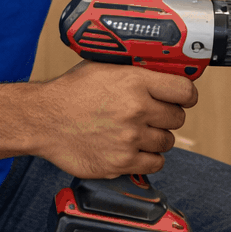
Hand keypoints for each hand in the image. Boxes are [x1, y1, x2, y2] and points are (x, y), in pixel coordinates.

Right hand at [30, 62, 198, 179]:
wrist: (43, 119)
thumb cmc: (70, 92)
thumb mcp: (103, 67)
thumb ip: (135, 71)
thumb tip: (161, 71)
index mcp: (134, 82)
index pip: (184, 90)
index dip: (187, 95)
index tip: (184, 98)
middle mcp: (136, 110)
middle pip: (177, 118)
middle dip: (168, 116)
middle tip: (154, 114)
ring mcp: (130, 139)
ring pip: (167, 142)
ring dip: (157, 137)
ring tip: (139, 132)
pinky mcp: (121, 163)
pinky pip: (155, 163)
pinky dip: (148, 158)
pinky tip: (135, 149)